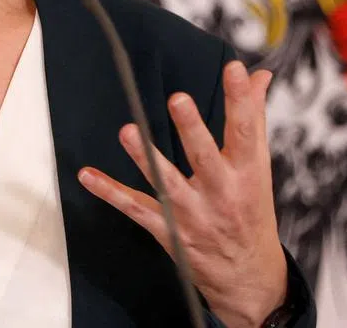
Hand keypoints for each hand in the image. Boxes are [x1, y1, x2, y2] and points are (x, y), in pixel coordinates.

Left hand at [78, 61, 286, 327]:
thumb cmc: (250, 211)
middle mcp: (221, 192)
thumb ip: (253, 118)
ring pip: (167, 184)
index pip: (247, 131)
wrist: (249, 277)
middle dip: (192, 130)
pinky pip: (134, 208)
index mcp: (247, 172)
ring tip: (128, 132)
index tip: (235, 70)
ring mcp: (192, 214)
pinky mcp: (168, 230)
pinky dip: (109, 192)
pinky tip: (87, 176)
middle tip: (179, 99)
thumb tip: (258, 76)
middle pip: (205, 157)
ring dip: (145, 158)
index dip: (242, 100)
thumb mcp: (258, 167)